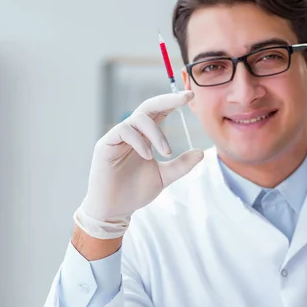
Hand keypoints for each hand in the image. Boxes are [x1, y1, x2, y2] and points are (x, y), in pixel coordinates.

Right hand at [74, 90, 203, 238]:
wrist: (115, 210)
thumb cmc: (135, 192)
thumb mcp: (164, 177)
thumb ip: (181, 165)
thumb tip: (201, 152)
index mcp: (145, 137)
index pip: (159, 112)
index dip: (173, 102)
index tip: (190, 96)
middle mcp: (132, 132)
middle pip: (148, 107)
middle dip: (167, 100)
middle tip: (184, 99)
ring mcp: (117, 137)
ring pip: (138, 119)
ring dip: (156, 133)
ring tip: (166, 152)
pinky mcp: (105, 145)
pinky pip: (123, 131)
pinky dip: (139, 141)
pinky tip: (147, 156)